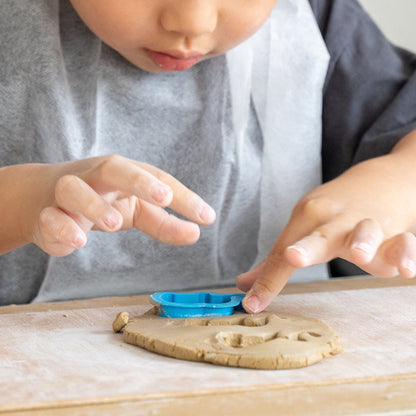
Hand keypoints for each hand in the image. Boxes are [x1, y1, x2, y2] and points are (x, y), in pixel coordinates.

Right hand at [28, 155, 214, 255]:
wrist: (41, 199)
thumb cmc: (100, 199)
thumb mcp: (136, 209)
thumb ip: (164, 222)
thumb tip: (196, 233)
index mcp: (122, 173)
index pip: (156, 178)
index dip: (182, 196)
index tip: (207, 217)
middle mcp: (95, 177)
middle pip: (113, 167)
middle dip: (138, 180)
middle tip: (163, 197)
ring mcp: (66, 194)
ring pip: (73, 188)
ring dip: (94, 204)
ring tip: (113, 224)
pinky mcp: (45, 216)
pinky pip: (48, 219)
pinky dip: (61, 228)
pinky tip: (77, 242)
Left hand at [237, 136, 415, 313]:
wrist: (381, 180)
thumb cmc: (335, 211)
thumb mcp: (304, 226)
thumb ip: (275, 259)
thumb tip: (244, 285)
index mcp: (308, 217)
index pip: (282, 253)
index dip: (267, 281)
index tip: (252, 304)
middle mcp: (335, 219)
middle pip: (319, 235)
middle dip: (306, 247)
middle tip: (292, 256)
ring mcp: (367, 223)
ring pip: (365, 231)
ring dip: (362, 242)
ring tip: (359, 256)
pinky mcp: (396, 231)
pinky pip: (404, 242)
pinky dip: (407, 253)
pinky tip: (407, 270)